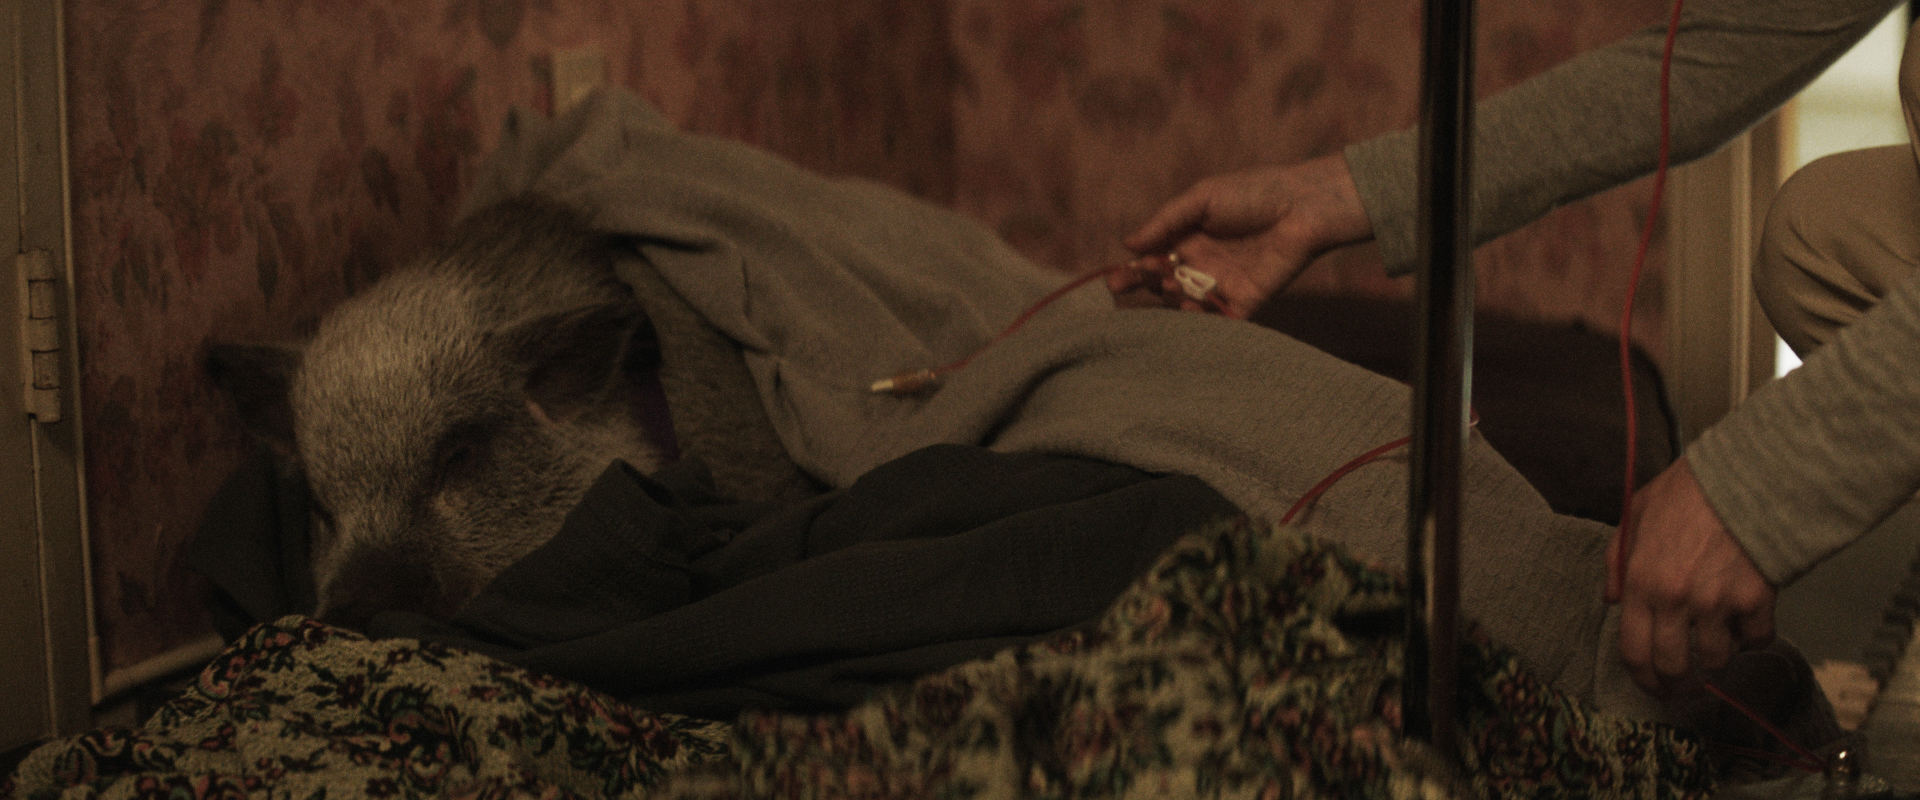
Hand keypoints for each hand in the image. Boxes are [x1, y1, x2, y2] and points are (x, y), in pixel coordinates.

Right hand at [1110, 153, 1373, 317]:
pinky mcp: (1244, 303)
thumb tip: (1128, 245)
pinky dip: (1199, 320)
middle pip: (1161, 285)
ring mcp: (1221, 286)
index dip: (1131, 271)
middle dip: (1143, 287)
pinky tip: (1190, 308)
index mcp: (1187, 239)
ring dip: (1170, 300)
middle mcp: (1200, 265)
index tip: (1113, 279)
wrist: (1302, 207)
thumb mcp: (1202, 198)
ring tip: (1169, 285)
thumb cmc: (1253, 193)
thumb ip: (1166, 221)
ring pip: (1184, 304)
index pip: (1151, 261)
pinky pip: (1216, 321)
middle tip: (1131, 283)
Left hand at [1608, 457, 1776, 696]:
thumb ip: (1617, 561)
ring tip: (1718, 645)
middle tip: (1686, 686)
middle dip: (1679, 685)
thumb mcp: (1635, 517)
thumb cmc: (1686, 493)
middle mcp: (1675, 600)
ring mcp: (1717, 602)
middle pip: (1674, 667)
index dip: (1642, 678)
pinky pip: (1757, 639)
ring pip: (1717, 659)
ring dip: (1718, 658)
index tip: (1652, 686)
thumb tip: (1610, 600)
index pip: (1633, 650)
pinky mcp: (1756, 599)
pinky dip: (1754, 638)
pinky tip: (1748, 623)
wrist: (1743, 477)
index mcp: (1640, 583)